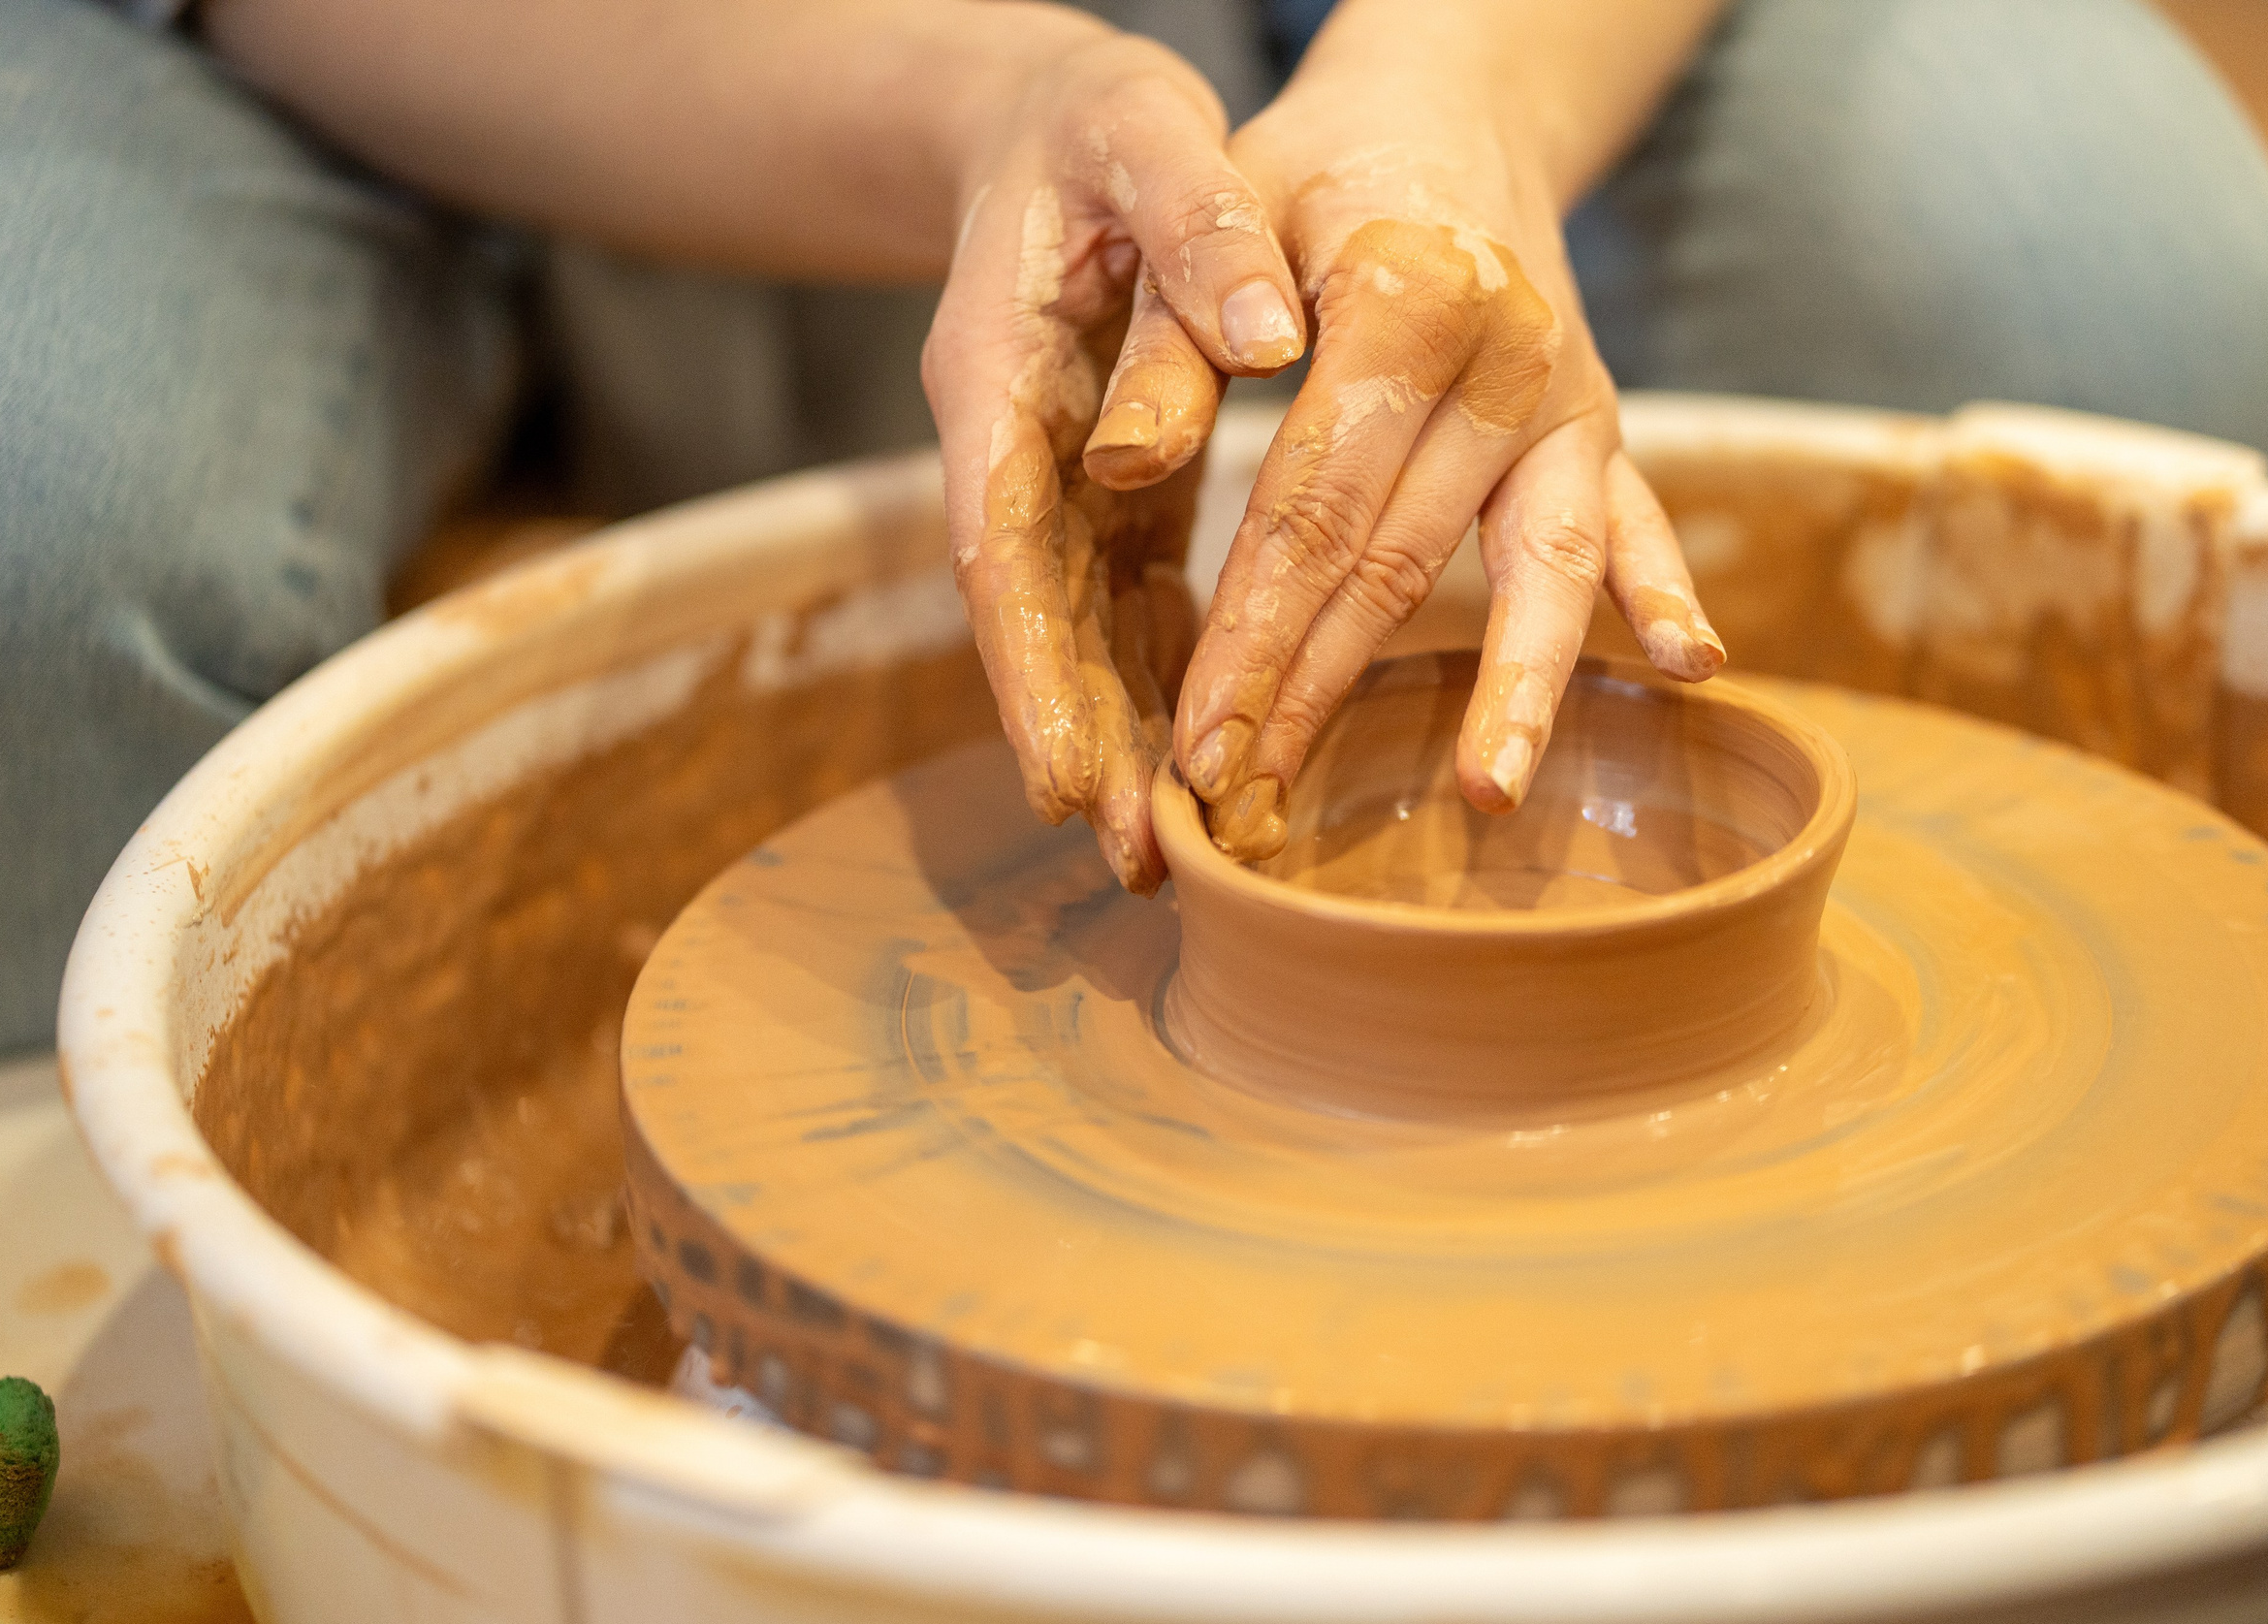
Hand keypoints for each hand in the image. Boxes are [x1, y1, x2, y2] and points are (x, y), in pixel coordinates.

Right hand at [920, 16, 1306, 893]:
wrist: (1060, 128)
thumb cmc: (1099, 126)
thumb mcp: (1146, 133)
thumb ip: (1198, 226)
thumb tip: (1270, 341)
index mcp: (997, 375)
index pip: (1000, 543)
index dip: (1026, 665)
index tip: (1064, 769)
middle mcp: (1015, 451)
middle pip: (1033, 620)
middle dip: (1072, 739)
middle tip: (1130, 853)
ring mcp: (1060, 484)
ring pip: (1079, 632)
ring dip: (1116, 739)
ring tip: (1164, 850)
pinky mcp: (1112, 495)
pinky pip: (1132, 605)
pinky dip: (1161, 682)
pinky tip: (1203, 759)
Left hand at [1166, 76, 1722, 858]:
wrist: (1448, 112)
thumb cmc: (1312, 171)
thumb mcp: (1221, 213)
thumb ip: (1172, 342)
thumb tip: (1125, 466)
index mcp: (1405, 299)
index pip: (1312, 504)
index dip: (1253, 632)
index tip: (1201, 743)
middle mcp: (1506, 354)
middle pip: (1401, 560)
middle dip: (1319, 691)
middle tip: (1254, 802)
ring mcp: (1567, 397)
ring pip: (1535, 564)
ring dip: (1512, 687)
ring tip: (1487, 792)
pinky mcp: (1599, 424)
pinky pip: (1635, 519)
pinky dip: (1661, 591)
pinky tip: (1689, 670)